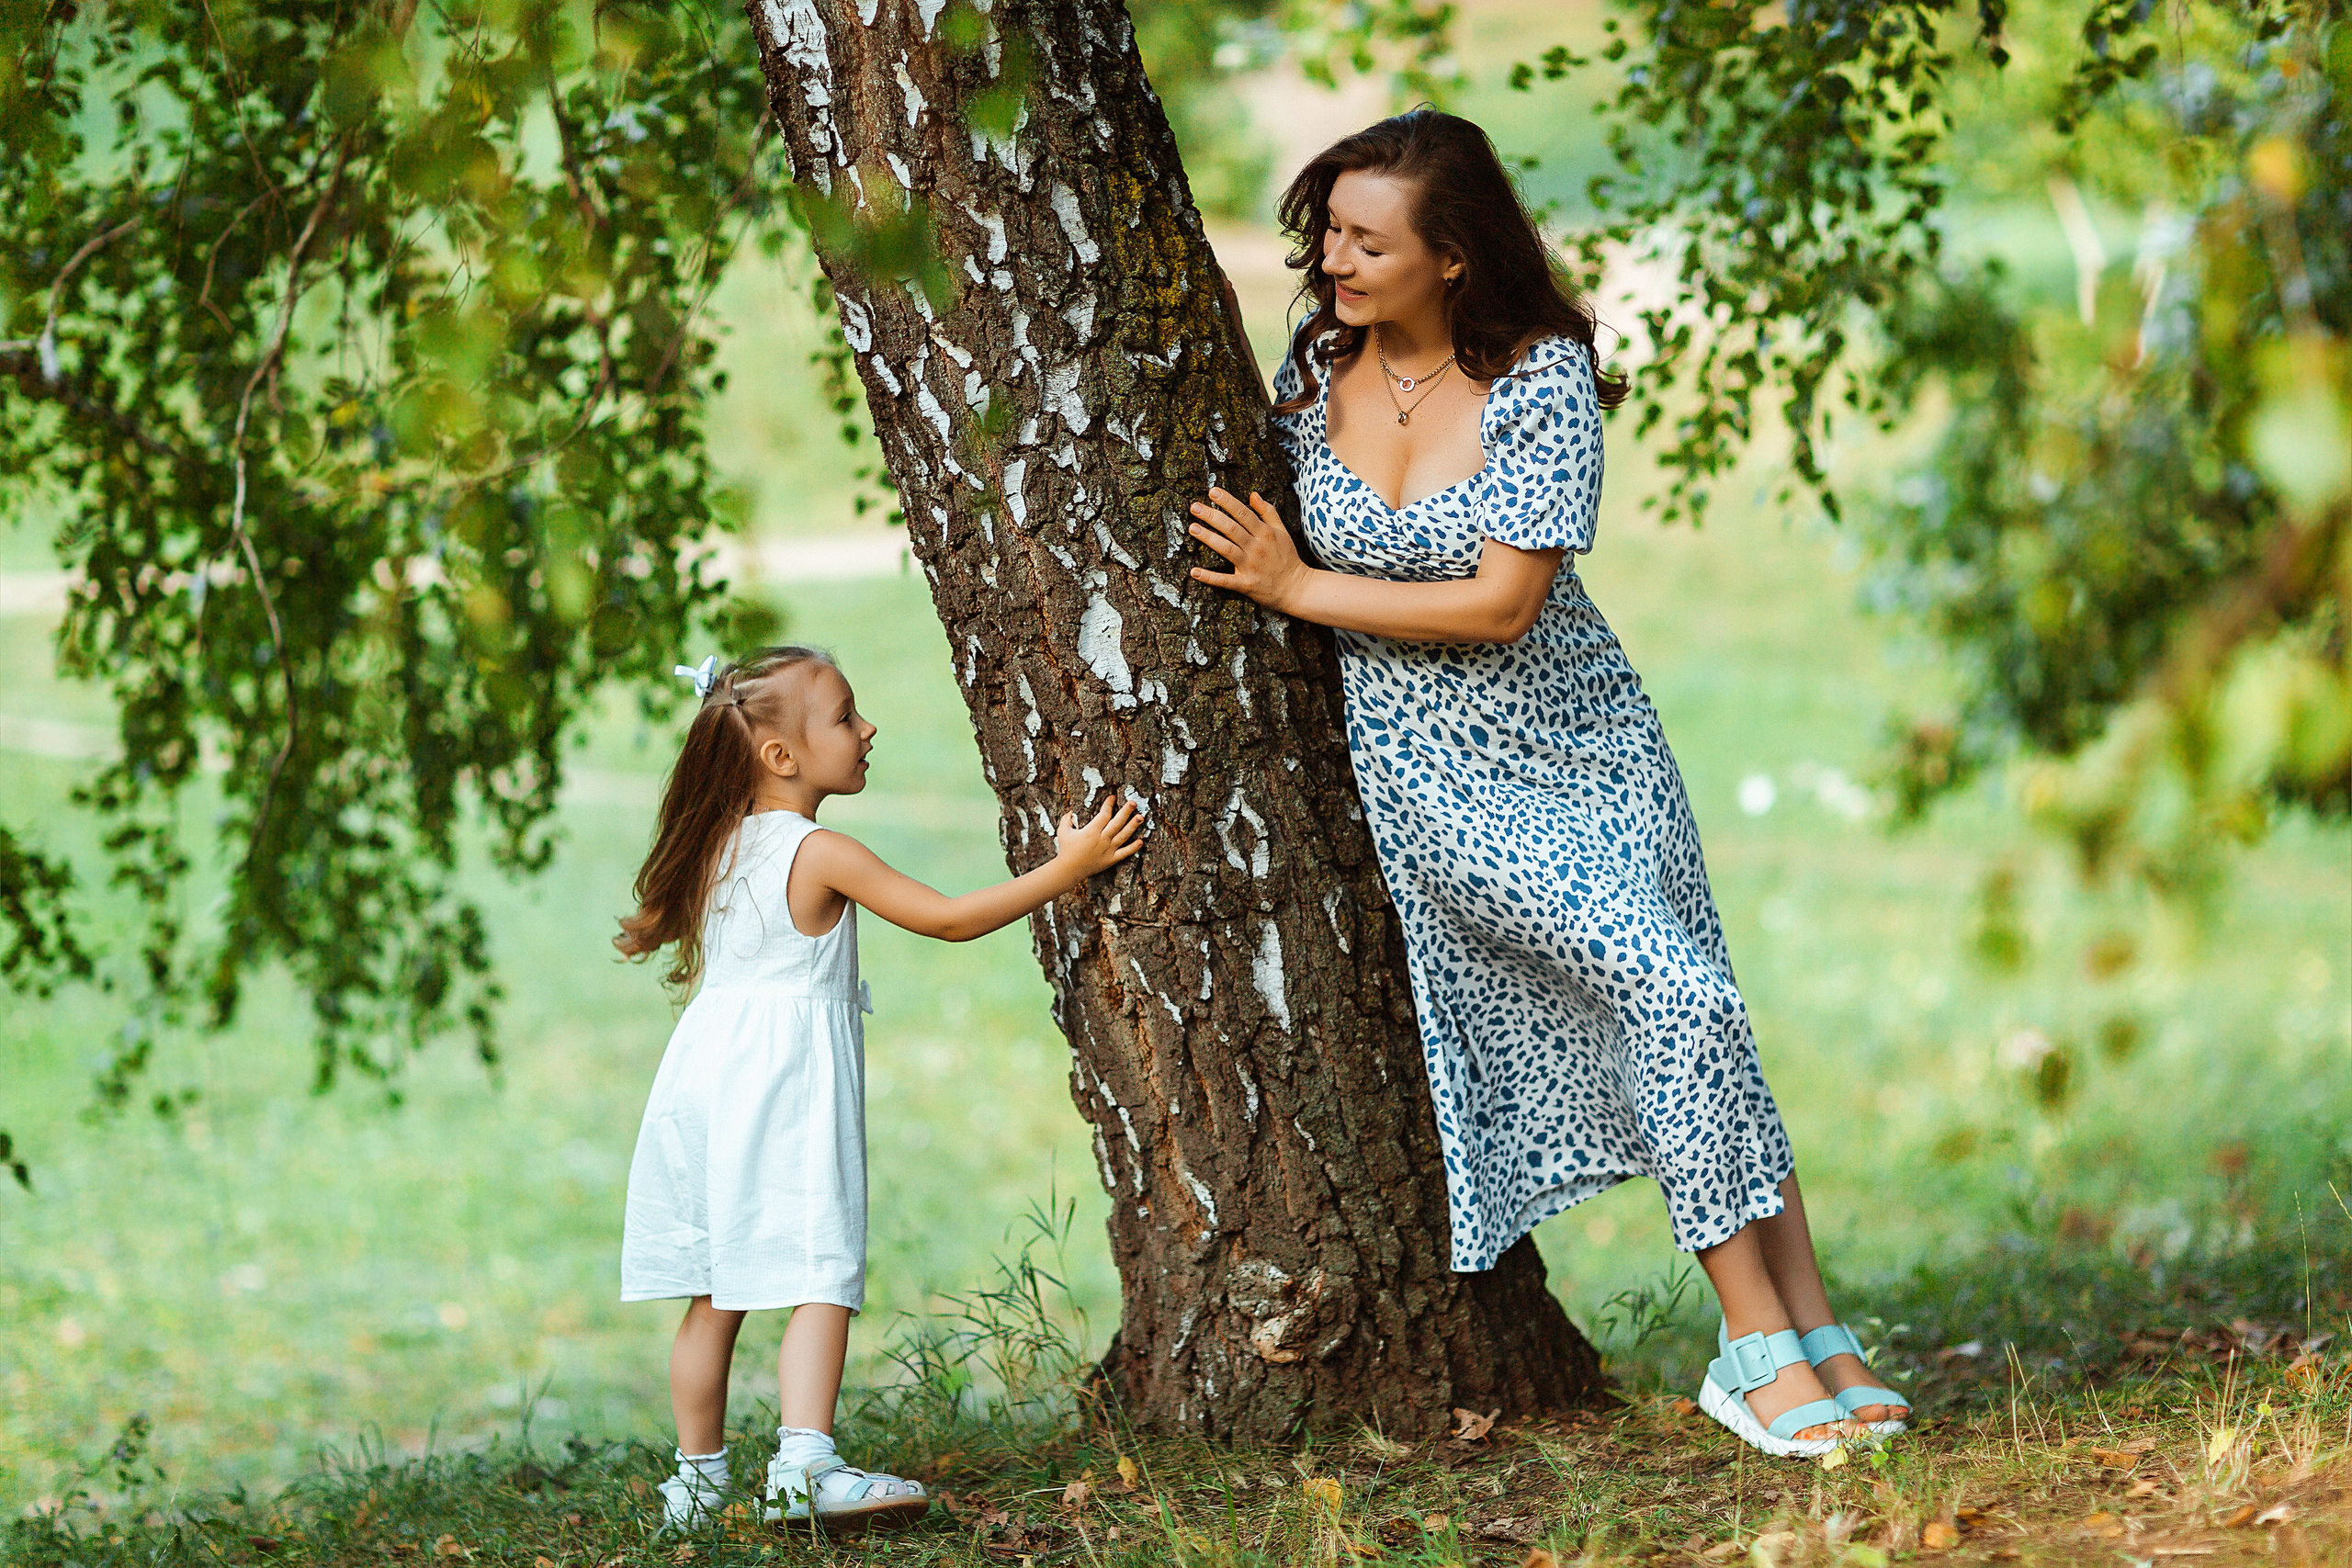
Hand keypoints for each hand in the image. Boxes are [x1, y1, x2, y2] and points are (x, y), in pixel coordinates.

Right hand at [1055, 796, 1146, 875]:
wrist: (1069, 870)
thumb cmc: (1066, 849)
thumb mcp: (1063, 831)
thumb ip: (1067, 819)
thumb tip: (1071, 810)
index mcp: (1091, 831)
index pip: (1103, 815)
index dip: (1108, 805)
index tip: (1112, 797)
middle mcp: (1102, 840)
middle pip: (1117, 823)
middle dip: (1126, 811)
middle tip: (1133, 802)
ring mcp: (1108, 850)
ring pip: (1123, 836)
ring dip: (1133, 826)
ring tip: (1141, 817)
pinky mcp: (1111, 860)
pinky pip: (1124, 853)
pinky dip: (1133, 848)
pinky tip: (1141, 841)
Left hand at [1189, 487, 1306, 609]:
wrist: (1297, 588)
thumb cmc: (1287, 558)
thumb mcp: (1282, 532)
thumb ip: (1267, 512)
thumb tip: (1253, 494)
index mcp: (1265, 533)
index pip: (1243, 513)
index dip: (1227, 501)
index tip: (1212, 491)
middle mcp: (1257, 548)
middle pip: (1231, 528)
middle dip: (1212, 516)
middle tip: (1194, 506)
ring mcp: (1251, 566)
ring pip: (1227, 549)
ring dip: (1209, 538)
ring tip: (1193, 528)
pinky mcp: (1246, 584)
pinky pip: (1225, 580)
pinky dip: (1210, 577)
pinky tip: (1195, 572)